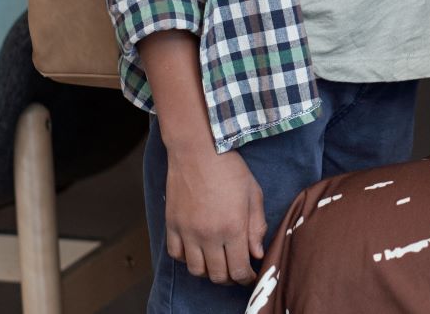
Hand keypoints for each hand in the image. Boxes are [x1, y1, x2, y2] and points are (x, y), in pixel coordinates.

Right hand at [163, 142, 267, 284]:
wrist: (198, 150)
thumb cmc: (230, 169)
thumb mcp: (254, 194)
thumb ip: (256, 226)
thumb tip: (257, 253)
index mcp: (233, 228)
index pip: (238, 269)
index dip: (246, 278)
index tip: (250, 276)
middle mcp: (209, 235)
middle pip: (217, 275)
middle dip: (229, 278)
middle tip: (236, 271)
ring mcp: (187, 232)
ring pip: (196, 270)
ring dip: (208, 272)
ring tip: (217, 263)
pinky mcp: (172, 225)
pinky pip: (176, 255)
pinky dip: (187, 259)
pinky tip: (197, 250)